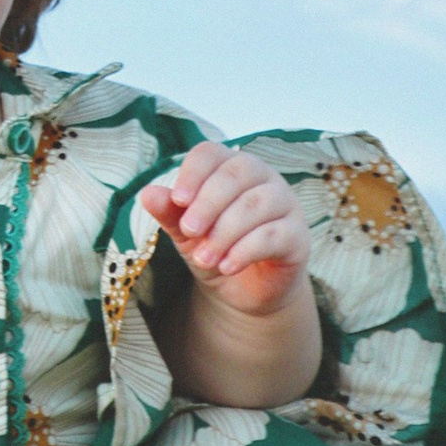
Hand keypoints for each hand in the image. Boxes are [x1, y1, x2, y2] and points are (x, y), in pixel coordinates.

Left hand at [137, 135, 310, 322]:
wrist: (243, 291)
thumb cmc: (214, 249)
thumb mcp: (186, 233)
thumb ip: (171, 213)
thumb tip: (147, 193)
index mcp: (230, 167)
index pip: (211, 154)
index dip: (193, 173)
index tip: (177, 200)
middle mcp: (262, 178)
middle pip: (235, 174)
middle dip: (207, 203)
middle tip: (188, 231)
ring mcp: (285, 204)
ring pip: (255, 204)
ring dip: (224, 232)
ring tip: (203, 258)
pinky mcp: (298, 235)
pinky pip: (273, 234)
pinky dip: (245, 250)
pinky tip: (226, 266)